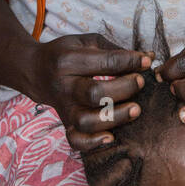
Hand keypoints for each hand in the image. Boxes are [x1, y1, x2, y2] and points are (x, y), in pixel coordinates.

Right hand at [28, 34, 151, 151]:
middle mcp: (64, 86)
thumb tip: (149, 57)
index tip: (147, 61)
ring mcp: (64, 108)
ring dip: (115, 117)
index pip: (103, 62)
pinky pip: (76, 140)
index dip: (129, 61)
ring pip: (87, 121)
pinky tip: (112, 137)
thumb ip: (116, 50)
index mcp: (68, 60)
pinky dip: (93, 143)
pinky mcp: (65, 123)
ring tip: (135, 109)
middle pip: (95, 93)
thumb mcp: (87, 42)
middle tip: (140, 82)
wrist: (35, 71)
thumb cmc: (68, 54)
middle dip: (124, 89)